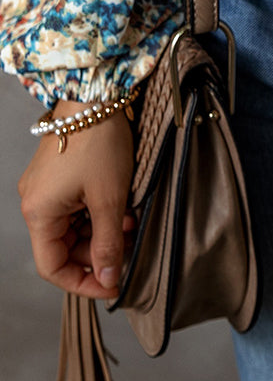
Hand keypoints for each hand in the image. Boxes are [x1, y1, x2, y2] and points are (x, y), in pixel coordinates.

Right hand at [18, 100, 135, 299]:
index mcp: (39, 213)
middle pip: (64, 246)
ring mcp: (46, 187)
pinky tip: (122, 206)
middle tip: (129, 247)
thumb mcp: (110, 199)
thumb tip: (108, 278)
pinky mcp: (58, 174)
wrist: (96, 95)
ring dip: (101, 230)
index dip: (83, 282)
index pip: (53, 267)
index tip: (111, 285)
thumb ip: (108, 244)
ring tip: (130, 221)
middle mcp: (36, 202)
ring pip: (73, 226)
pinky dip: (97, 211)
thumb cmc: (99, 141)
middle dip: (98, 251)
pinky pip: (75, 206)